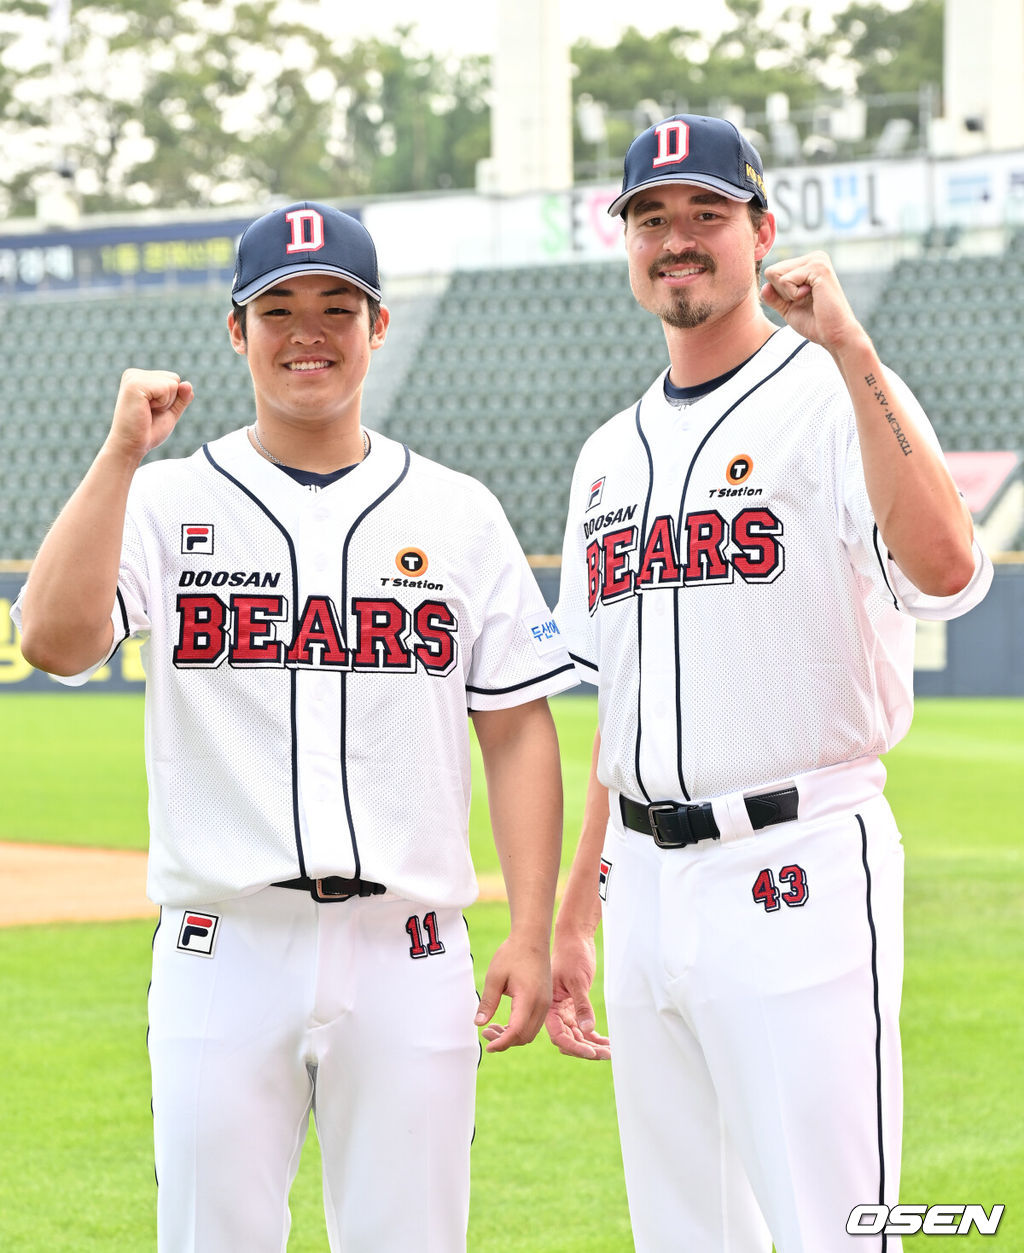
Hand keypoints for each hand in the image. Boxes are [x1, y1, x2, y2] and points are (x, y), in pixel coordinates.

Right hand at [104, 368, 193, 463]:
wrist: (131, 446)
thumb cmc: (148, 432)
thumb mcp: (170, 412)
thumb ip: (181, 398)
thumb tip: (187, 384)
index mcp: (140, 378)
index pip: (174, 380)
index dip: (171, 400)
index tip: (153, 411)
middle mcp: (134, 374)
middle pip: (175, 379)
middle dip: (170, 400)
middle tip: (150, 413)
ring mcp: (133, 377)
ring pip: (173, 383)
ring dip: (166, 403)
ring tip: (146, 412)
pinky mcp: (134, 384)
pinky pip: (167, 388)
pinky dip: (163, 403)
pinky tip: (146, 410)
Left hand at [474, 933, 551, 1053]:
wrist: (532, 938)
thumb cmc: (512, 954)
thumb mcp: (495, 977)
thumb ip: (488, 1002)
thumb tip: (478, 1024)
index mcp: (529, 998)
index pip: (516, 1031)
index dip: (501, 1043)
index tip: (487, 1046)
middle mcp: (542, 1004)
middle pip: (525, 1036)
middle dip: (505, 1041)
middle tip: (486, 1033)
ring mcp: (546, 1003)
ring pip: (530, 1032)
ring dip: (512, 1036)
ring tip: (492, 1028)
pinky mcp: (545, 1000)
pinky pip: (534, 1023)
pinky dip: (520, 1028)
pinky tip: (505, 1023)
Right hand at [545, 929, 609, 1060]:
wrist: (575, 939)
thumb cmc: (572, 955)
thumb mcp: (577, 981)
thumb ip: (581, 1006)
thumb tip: (587, 1031)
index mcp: (549, 1006)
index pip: (559, 1035)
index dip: (574, 1047)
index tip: (591, 1052)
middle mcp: (556, 1011)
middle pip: (569, 1039)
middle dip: (586, 1049)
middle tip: (606, 1054)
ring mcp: (566, 1009)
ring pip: (578, 1035)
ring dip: (593, 1045)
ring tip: (611, 1051)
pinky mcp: (576, 1005)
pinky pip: (584, 1027)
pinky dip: (595, 1036)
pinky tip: (607, 1042)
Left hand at [760, 251, 865, 354]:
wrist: (834, 334)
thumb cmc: (815, 323)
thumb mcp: (788, 308)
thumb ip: (775, 297)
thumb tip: (764, 287)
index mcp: (808, 264)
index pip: (773, 273)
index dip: (780, 294)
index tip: (801, 301)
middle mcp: (813, 258)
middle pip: (772, 271)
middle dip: (782, 293)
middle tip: (804, 301)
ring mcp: (817, 260)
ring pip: (776, 274)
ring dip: (787, 294)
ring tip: (809, 299)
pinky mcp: (818, 267)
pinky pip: (786, 280)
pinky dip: (793, 295)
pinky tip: (813, 297)